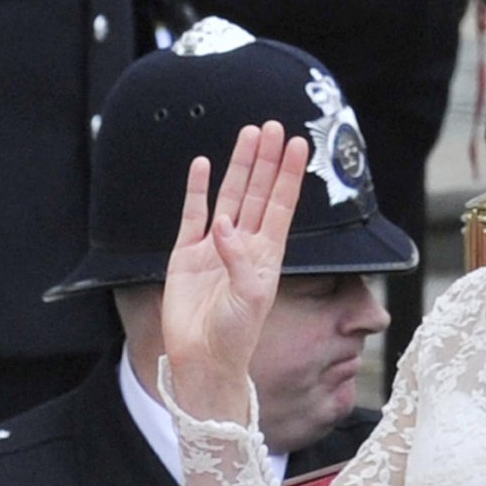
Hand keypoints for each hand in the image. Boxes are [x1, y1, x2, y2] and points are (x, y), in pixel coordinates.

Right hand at [161, 122, 308, 420]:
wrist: (202, 358)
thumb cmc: (236, 335)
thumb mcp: (249, 299)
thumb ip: (239, 262)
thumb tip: (225, 225)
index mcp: (268, 255)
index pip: (282, 204)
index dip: (290, 174)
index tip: (299, 145)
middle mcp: (244, 244)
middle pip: (259, 192)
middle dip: (266, 160)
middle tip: (273, 126)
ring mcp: (215, 247)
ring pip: (230, 196)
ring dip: (239, 166)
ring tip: (249, 134)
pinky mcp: (186, 254)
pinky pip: (192, 214)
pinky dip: (198, 189)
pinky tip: (204, 165)